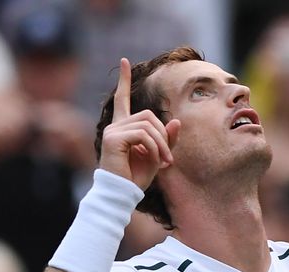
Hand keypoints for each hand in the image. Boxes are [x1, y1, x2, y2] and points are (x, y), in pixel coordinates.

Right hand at [99, 58, 178, 189]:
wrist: (123, 195)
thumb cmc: (137, 178)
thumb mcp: (158, 156)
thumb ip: (166, 139)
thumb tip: (176, 120)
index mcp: (123, 127)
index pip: (122, 99)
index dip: (124, 80)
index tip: (125, 61)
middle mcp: (115, 126)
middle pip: (149, 115)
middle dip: (164, 135)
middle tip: (168, 159)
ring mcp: (112, 131)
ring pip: (148, 125)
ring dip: (162, 145)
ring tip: (164, 162)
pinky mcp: (113, 139)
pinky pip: (143, 135)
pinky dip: (154, 148)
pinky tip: (155, 161)